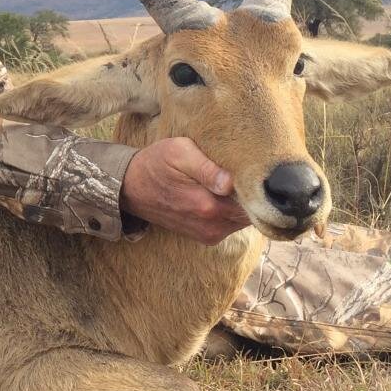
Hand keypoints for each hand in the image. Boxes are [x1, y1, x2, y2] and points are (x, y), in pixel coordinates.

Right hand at [120, 137, 250, 244]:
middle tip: (251, 172)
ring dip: (243, 204)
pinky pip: (231, 225)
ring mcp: (209, 234)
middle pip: (252, 213)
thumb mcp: (178, 152)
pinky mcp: (206, 237)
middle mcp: (212, 226)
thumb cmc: (156, 163)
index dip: (260, 186)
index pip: (254, 202)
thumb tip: (231, 182)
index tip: (260, 170)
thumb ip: (207, 168)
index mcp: (208, 205)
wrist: (130, 188)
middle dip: (255, 195)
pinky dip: (232, 211)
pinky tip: (222, 194)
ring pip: (243, 220)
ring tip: (235, 181)